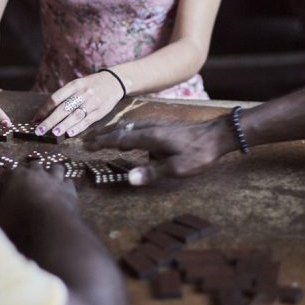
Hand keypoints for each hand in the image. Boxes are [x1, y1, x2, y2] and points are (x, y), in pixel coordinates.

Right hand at [0, 163, 78, 226]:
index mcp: (14, 177)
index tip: (3, 199)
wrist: (51, 226)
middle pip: (31, 166)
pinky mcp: (69, 189)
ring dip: (51, 175)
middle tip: (25, 190)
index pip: (6, 175)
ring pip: (54, 168)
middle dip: (28, 175)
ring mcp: (54, 179)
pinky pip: (68, 182)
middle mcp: (35, 173)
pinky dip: (64, 187)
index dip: (4, 186)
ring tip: (47, 187)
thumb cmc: (19, 223)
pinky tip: (62, 195)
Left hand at [33, 71, 125, 138]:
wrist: (114, 82)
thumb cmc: (91, 85)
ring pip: (75, 115)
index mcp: (74, 85)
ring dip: (63, 125)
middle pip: (63, 108)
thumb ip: (64, 96)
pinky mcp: (100, 111)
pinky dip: (78, 128)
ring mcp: (92, 102)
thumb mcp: (78, 84)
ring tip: (53, 133)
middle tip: (40, 130)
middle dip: (50, 120)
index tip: (36, 119)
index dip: (44, 109)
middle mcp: (82, 93)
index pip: (56, 98)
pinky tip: (70, 133)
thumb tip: (46, 112)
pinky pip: (87, 121)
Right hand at [83, 116, 232, 185]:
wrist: (218, 135)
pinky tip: (131, 136)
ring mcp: (158, 125)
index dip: (102, 142)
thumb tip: (129, 179)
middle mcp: (151, 127)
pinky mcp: (165, 126)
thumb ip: (152, 173)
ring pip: (130, 126)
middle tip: (87, 139)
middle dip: (104, 134)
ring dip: (115, 131)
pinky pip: (139, 126)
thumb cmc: (199, 153)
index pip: (120, 138)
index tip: (86, 144)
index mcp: (150, 137)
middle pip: (121, 129)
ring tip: (104, 136)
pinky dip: (128, 130)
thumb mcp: (177, 169)